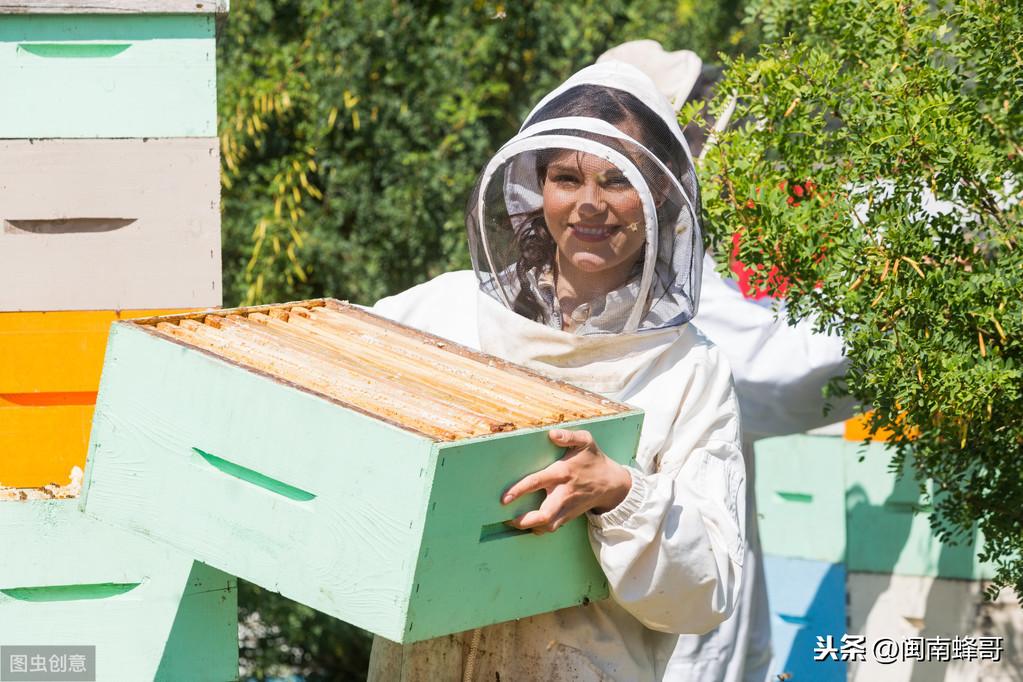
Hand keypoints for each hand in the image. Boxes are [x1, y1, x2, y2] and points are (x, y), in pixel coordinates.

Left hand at [502, 429, 631, 534]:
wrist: (612, 484)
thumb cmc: (594, 460)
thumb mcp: (586, 441)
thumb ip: (568, 436)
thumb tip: (551, 434)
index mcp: (562, 473)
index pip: (537, 482)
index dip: (519, 490)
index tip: (505, 499)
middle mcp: (564, 493)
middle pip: (544, 515)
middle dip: (525, 521)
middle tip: (509, 520)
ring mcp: (568, 507)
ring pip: (549, 526)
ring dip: (531, 528)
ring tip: (515, 523)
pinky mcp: (570, 515)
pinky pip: (553, 527)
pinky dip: (540, 529)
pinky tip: (529, 525)